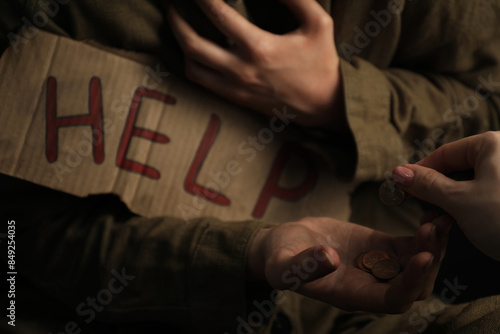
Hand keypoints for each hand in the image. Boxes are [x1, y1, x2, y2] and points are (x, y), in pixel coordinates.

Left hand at [166, 0, 345, 128]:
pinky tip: (192, 49)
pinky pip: (202, 81)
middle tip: (172, 2)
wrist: (324, 106)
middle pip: (193, 43)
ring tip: (178, 24)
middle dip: (176, 18)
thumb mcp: (318, 23)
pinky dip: (191, 63)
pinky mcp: (235, 98)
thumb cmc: (322, 64)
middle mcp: (241, 70)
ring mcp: (235, 87)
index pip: (218, 14)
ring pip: (192, 66)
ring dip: (179, 42)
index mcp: (260, 48)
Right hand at [248, 216, 448, 312]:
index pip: (393, 299)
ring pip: (418, 265)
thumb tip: (329, 258)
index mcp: (352, 295)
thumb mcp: (284, 263)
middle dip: (430, 260)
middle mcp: (371, 285)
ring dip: (433, 245)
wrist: (286, 244)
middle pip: (416, 285)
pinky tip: (429, 214)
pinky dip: (423, 234)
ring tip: (440, 218)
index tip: (423, 256)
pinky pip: (410, 246)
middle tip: (434, 228)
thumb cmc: (281, 257)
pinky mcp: (380, 247)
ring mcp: (378, 266)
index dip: (410, 281)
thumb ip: (304, 265)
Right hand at [391, 131, 499, 260]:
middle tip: (421, 212)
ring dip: (451, 202)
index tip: (401, 189)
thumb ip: (426, 184)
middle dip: (436, 191)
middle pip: (458, 168)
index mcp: (492, 144)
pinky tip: (461, 223)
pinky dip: (470, 207)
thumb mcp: (459, 201)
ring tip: (439, 222)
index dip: (418, 172)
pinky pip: (487, 193)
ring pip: (472, 183)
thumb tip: (397, 172)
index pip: (443, 154)